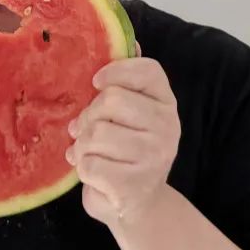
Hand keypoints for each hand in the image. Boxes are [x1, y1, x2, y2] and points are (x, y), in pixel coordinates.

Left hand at [66, 50, 179, 227]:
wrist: (138, 207)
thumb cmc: (126, 151)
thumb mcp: (130, 114)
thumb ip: (126, 82)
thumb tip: (133, 42)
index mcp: (166, 102)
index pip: (147, 70)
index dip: (116, 71)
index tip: (96, 82)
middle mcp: (168, 126)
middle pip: (112, 100)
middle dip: (88, 116)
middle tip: (85, 128)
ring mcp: (154, 156)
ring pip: (96, 133)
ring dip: (82, 145)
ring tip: (89, 152)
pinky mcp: (134, 185)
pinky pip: (89, 164)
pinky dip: (82, 168)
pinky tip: (93, 173)